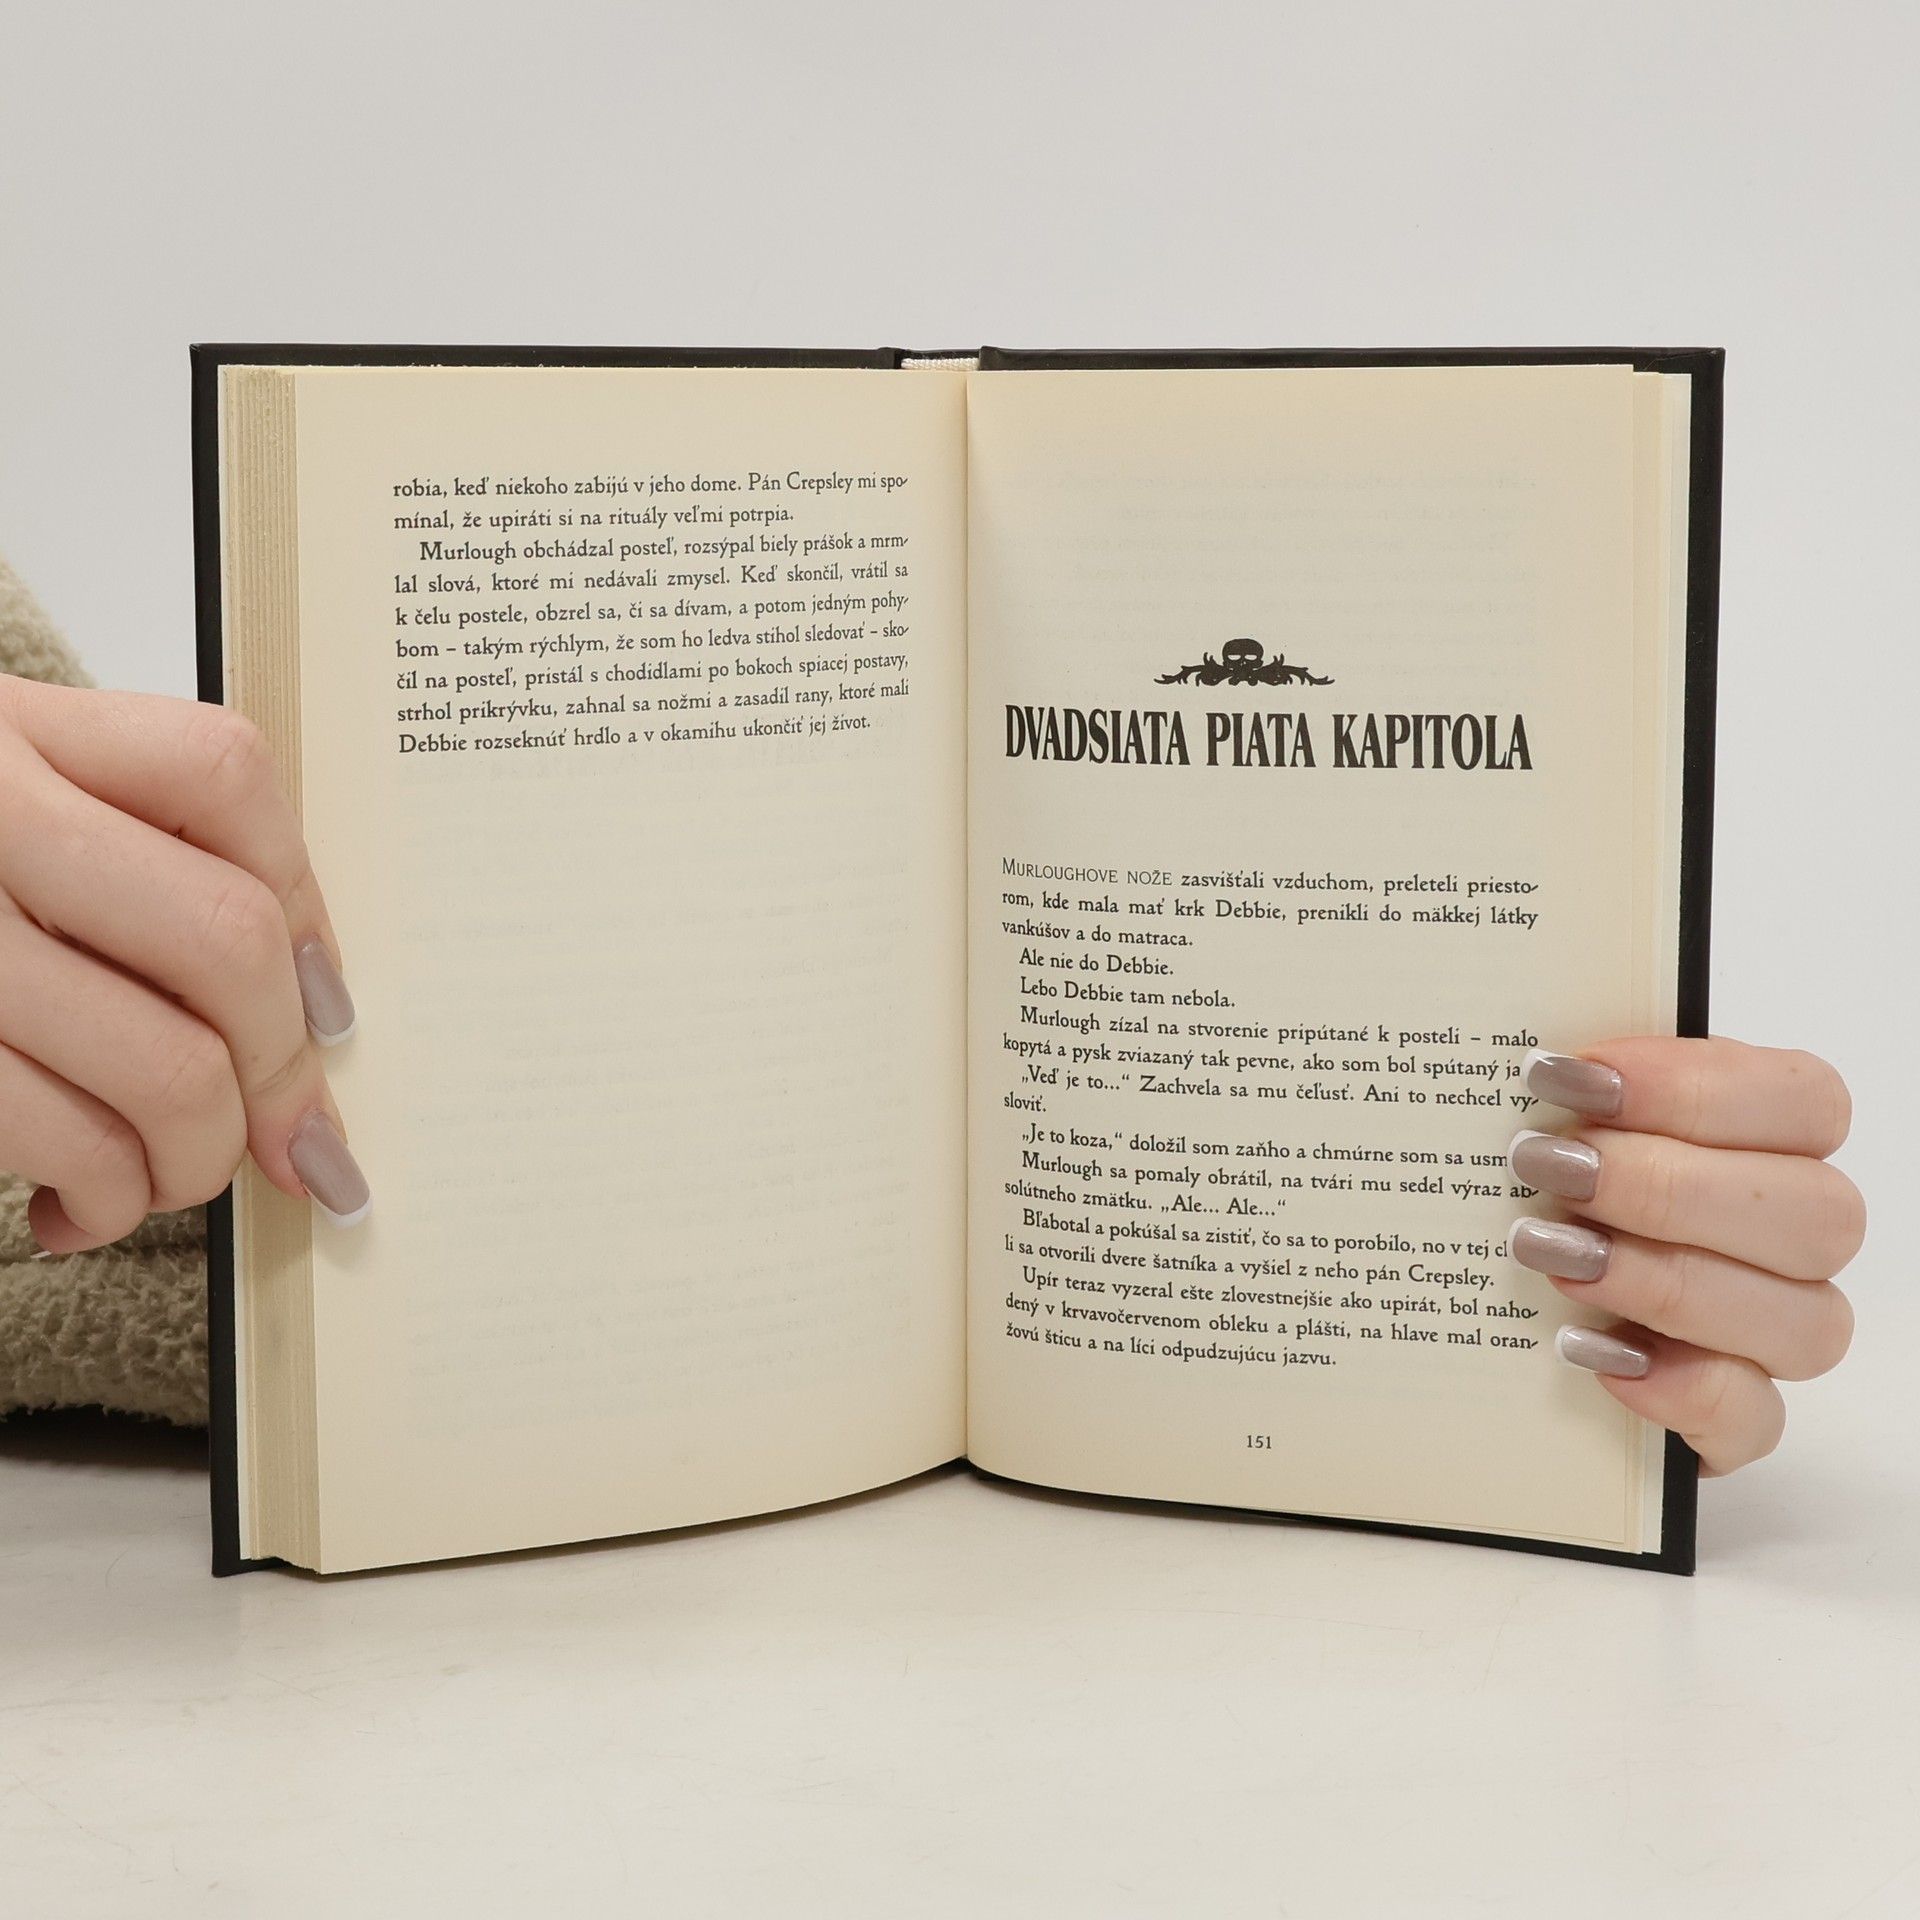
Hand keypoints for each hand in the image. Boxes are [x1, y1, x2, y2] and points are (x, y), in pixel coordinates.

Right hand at [0, 675, 367, 1251]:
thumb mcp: (12, 808)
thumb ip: (144, 862)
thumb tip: (314, 1017)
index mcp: (14, 728)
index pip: (221, 776)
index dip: (306, 912)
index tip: (330, 1014)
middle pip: (224, 942)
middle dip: (281, 1073)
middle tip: (286, 1137)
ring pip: (161, 1066)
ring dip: (197, 1160)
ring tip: (170, 1177)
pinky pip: (55, 1134)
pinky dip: (106, 1197)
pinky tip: (81, 1204)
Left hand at [1507, 1038, 1863, 1474]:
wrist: (1488, 1312)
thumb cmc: (1542, 1186)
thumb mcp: (1550, 1117)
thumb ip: (1567, 1084)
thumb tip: (1533, 1057)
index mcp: (1770, 1139)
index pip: (1805, 1101)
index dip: (1695, 1087)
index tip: (1573, 1079)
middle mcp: (1793, 1238)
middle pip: (1818, 1214)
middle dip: (1670, 1187)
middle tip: (1549, 1168)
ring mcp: (1773, 1335)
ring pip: (1805, 1323)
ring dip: (1668, 1284)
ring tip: (1550, 1254)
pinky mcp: (1732, 1419)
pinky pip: (1750, 1419)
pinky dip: (1674, 1387)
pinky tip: (1586, 1351)